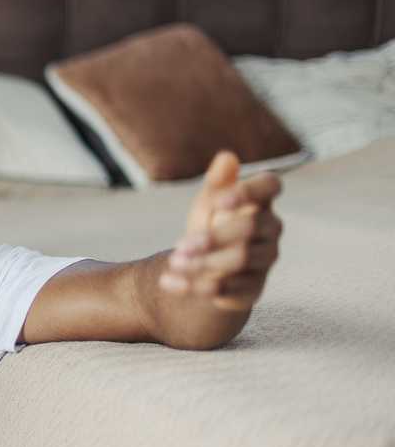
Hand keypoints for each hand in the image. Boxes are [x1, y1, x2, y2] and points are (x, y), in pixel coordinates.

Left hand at [159, 150, 283, 310]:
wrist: (202, 269)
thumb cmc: (210, 227)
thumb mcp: (207, 204)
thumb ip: (217, 183)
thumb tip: (227, 157)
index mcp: (259, 203)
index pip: (271, 186)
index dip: (250, 190)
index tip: (220, 201)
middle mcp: (270, 230)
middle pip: (252, 227)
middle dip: (213, 236)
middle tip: (180, 245)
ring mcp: (265, 261)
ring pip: (243, 259)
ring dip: (204, 262)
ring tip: (174, 264)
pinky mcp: (254, 289)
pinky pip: (235, 289)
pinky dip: (200, 287)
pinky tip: (175, 284)